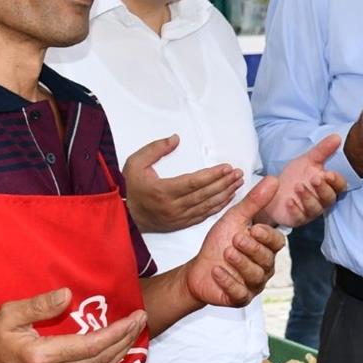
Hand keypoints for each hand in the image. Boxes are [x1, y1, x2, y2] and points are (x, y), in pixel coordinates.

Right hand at [0, 288, 147, 362]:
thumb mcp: (10, 313)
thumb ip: (39, 305)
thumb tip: (67, 295)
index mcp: (41, 357)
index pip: (91, 346)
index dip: (117, 332)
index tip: (133, 316)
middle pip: (103, 358)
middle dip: (126, 338)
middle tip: (141, 318)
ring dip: (123, 349)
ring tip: (136, 328)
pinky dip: (112, 359)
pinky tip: (121, 345)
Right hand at [122, 135, 241, 232]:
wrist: (123, 215)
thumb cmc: (130, 187)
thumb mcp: (135, 163)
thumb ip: (155, 149)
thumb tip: (176, 138)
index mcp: (163, 191)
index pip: (194, 182)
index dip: (212, 175)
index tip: (227, 167)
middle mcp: (173, 207)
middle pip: (205, 194)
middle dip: (224, 183)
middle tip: (239, 173)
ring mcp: (178, 218)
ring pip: (207, 206)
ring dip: (225, 194)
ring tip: (238, 183)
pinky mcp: (181, 224)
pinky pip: (204, 216)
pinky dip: (218, 207)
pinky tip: (228, 198)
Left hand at [185, 176, 285, 307]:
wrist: (198, 268)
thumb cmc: (219, 242)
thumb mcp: (234, 219)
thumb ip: (254, 202)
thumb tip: (274, 179)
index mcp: (266, 247)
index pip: (276, 242)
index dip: (266, 236)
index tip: (253, 228)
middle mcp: (264, 266)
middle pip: (267, 259)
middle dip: (251, 249)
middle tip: (235, 240)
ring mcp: (254, 284)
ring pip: (255, 276)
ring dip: (240, 263)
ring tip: (225, 253)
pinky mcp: (241, 298)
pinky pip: (240, 293)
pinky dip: (228, 281)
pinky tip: (217, 270)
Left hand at [263, 133, 346, 227]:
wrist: (273, 190)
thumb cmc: (295, 176)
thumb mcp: (307, 160)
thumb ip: (323, 150)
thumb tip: (337, 136)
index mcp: (327, 185)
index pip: (339, 186)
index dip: (336, 181)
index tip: (328, 173)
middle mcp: (322, 200)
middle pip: (329, 198)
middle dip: (323, 188)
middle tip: (315, 178)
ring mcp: (310, 211)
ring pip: (316, 208)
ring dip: (308, 198)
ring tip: (299, 186)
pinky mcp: (297, 219)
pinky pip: (299, 217)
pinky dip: (295, 210)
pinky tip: (289, 201)